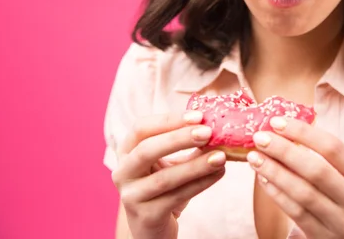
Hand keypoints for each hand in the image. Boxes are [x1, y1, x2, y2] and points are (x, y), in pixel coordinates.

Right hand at [111, 111, 226, 238]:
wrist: (153, 227)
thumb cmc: (164, 188)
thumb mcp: (171, 162)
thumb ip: (189, 144)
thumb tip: (218, 126)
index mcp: (127, 151)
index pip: (141, 128)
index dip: (169, 120)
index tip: (198, 116)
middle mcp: (122, 172)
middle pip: (147, 149)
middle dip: (179, 139)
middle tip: (208, 132)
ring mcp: (131, 196)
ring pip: (164, 177)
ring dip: (196, 165)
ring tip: (221, 157)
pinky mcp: (146, 216)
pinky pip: (176, 197)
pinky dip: (200, 184)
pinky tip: (218, 174)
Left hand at [248, 117, 343, 238]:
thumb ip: (329, 159)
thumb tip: (288, 130)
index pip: (334, 148)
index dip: (304, 132)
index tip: (277, 121)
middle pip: (317, 169)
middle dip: (284, 150)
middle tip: (260, 137)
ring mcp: (341, 222)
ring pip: (302, 192)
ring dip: (275, 172)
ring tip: (254, 157)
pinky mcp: (322, 238)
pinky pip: (295, 212)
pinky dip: (276, 193)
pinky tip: (263, 179)